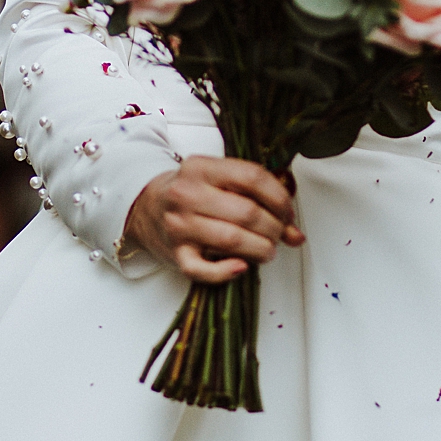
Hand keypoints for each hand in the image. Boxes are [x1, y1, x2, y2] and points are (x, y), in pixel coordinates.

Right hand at [123, 156, 304, 282]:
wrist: (145, 207)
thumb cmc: (189, 193)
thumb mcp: (218, 180)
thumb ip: (256, 197)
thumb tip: (295, 230)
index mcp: (202, 168)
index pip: (251, 177)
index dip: (279, 197)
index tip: (288, 211)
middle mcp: (188, 194)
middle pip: (247, 213)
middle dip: (274, 228)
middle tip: (280, 234)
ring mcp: (179, 225)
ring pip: (232, 240)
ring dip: (261, 249)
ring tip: (268, 250)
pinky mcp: (175, 254)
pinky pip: (204, 270)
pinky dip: (228, 272)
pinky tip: (242, 266)